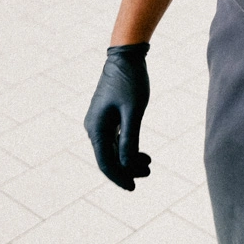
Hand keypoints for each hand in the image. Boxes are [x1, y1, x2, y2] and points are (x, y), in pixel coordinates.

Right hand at [84, 43, 150, 189]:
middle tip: (148, 173)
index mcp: (97, 128)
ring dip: (129, 158)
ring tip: (149, 164)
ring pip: (113, 149)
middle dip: (127, 168)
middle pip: (109, 157)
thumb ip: (130, 139)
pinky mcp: (107, 115)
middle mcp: (94, 127)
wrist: (126, 55)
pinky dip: (128, 146)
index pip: (106, 162)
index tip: (133, 187)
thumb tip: (127, 166)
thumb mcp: (133, 111)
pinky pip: (116, 138)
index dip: (119, 177)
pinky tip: (143, 153)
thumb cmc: (131, 81)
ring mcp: (100, 121)